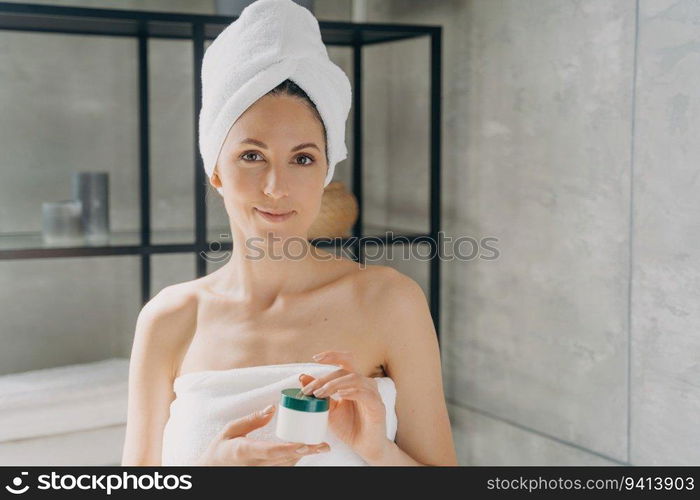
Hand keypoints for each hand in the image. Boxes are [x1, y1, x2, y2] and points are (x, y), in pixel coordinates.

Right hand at [196, 404, 330, 465]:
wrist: (212, 470)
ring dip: (304, 456)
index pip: (271, 451)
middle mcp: (255, 465)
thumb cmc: (220, 448)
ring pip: (287, 466)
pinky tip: (307, 450)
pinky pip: (283, 468)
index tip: (306, 444)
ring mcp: (260, 472)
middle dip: (305, 453)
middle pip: (285, 460)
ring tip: (321, 446)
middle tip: (324, 446)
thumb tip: (272, 408)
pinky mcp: (264, 473)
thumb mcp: (230, 429)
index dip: (290, 449)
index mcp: (245, 451)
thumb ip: (251, 420)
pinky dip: (295, 459)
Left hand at [299, 350, 388, 461]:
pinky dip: (351, 391)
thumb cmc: (348, 427)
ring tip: (320, 393)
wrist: (364, 447)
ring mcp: (372, 394)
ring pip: (354, 378)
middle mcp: (364, 384)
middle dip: (324, 379)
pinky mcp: (378, 406)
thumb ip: (319, 393)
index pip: (345, 360)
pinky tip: (340, 395)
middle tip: (309, 390)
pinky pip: (365, 393)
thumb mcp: (328, 409)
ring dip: (335, 384)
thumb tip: (302, 377)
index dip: (332, 355)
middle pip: (345, 370)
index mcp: (353, 382)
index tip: (315, 357)